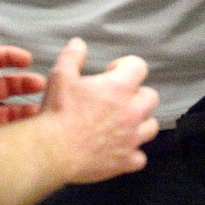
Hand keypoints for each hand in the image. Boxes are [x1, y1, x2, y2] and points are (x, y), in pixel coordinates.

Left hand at [0, 22, 45, 126]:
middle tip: (41, 84)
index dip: (10, 56)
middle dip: (23, 82)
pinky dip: (20, 126)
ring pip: (7, 109)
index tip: (28, 59)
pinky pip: (5, 130)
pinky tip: (32, 125)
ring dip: (25, 106)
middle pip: (3, 85)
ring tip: (42, 107)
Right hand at [42, 38, 158, 184]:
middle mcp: (132, 112)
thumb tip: (79, 43)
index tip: (110, 72)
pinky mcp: (126, 161)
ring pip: (151, 126)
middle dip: (136, 95)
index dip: (125, 66)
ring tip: (121, 124)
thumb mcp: (61, 75)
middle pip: (150, 97)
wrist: (53, 151)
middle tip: (116, 99)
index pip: (139, 66)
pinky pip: (140, 158)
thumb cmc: (58, 111)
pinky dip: (132, 153)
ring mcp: (132, 138)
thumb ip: (73, 55)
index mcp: (120, 87)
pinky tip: (118, 150)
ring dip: (140, 123)